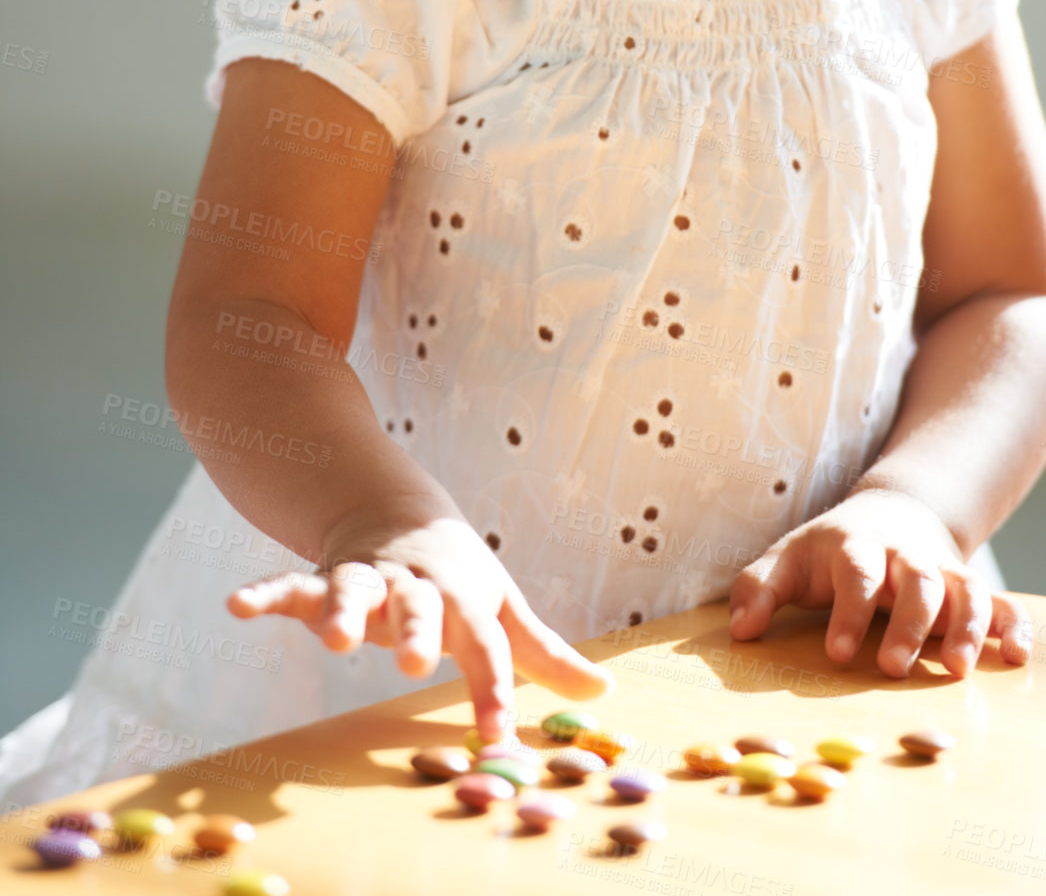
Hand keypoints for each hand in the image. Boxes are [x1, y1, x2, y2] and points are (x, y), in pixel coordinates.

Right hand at [226, 507, 613, 744]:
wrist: (398, 509)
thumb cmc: (458, 574)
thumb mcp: (502, 605)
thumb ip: (543, 652)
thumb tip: (604, 690)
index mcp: (464, 600)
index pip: (487, 648)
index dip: (493, 691)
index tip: (500, 739)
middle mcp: (416, 589)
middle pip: (421, 609)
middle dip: (418, 634)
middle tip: (415, 665)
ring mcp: (369, 580)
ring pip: (357, 592)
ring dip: (344, 613)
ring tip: (333, 640)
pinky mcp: (324, 577)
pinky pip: (292, 585)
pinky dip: (266, 593)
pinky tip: (237, 605)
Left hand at [727, 487, 1032, 677]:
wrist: (891, 513)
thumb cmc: (829, 552)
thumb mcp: (787, 559)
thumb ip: (758, 590)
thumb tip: (740, 631)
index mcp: (855, 546)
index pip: (855, 570)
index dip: (848, 610)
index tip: (838, 654)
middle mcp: (903, 556)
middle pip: (915, 578)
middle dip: (909, 622)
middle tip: (894, 668)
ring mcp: (941, 570)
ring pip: (963, 587)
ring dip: (965, 626)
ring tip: (957, 671)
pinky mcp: (969, 587)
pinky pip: (1001, 602)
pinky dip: (1013, 625)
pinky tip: (1016, 657)